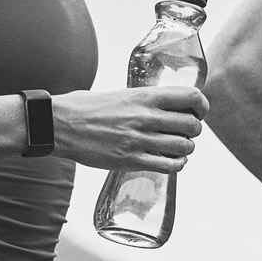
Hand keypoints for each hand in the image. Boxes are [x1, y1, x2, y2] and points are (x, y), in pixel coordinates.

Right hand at [51, 86, 206, 172]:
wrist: (60, 125)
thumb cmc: (86, 107)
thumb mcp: (121, 94)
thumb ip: (145, 100)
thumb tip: (165, 106)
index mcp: (145, 96)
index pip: (191, 98)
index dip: (201, 106)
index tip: (198, 111)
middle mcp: (146, 117)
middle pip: (193, 125)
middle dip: (194, 130)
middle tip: (185, 131)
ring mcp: (140, 140)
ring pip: (184, 147)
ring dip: (186, 148)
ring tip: (177, 147)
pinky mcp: (132, 160)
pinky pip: (169, 166)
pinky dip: (177, 164)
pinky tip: (171, 160)